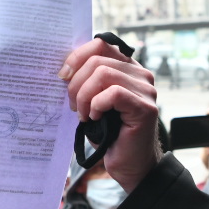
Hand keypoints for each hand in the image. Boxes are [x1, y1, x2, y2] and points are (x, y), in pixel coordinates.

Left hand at [60, 38, 162, 193]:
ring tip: (84, 114)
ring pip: (103, 74)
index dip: (77, 57)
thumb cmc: (110, 135)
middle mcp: (140, 74)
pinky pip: (114, 93)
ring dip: (84, 96)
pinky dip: (97, 105)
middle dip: (76, 83)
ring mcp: (145, 90)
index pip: (101, 44)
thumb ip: (87, 81)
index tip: (63, 76)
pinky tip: (95, 118)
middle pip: (98, 59)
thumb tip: (64, 69)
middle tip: (73, 106)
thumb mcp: (93, 102)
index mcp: (127, 68)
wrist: (129, 165)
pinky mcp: (145, 107)